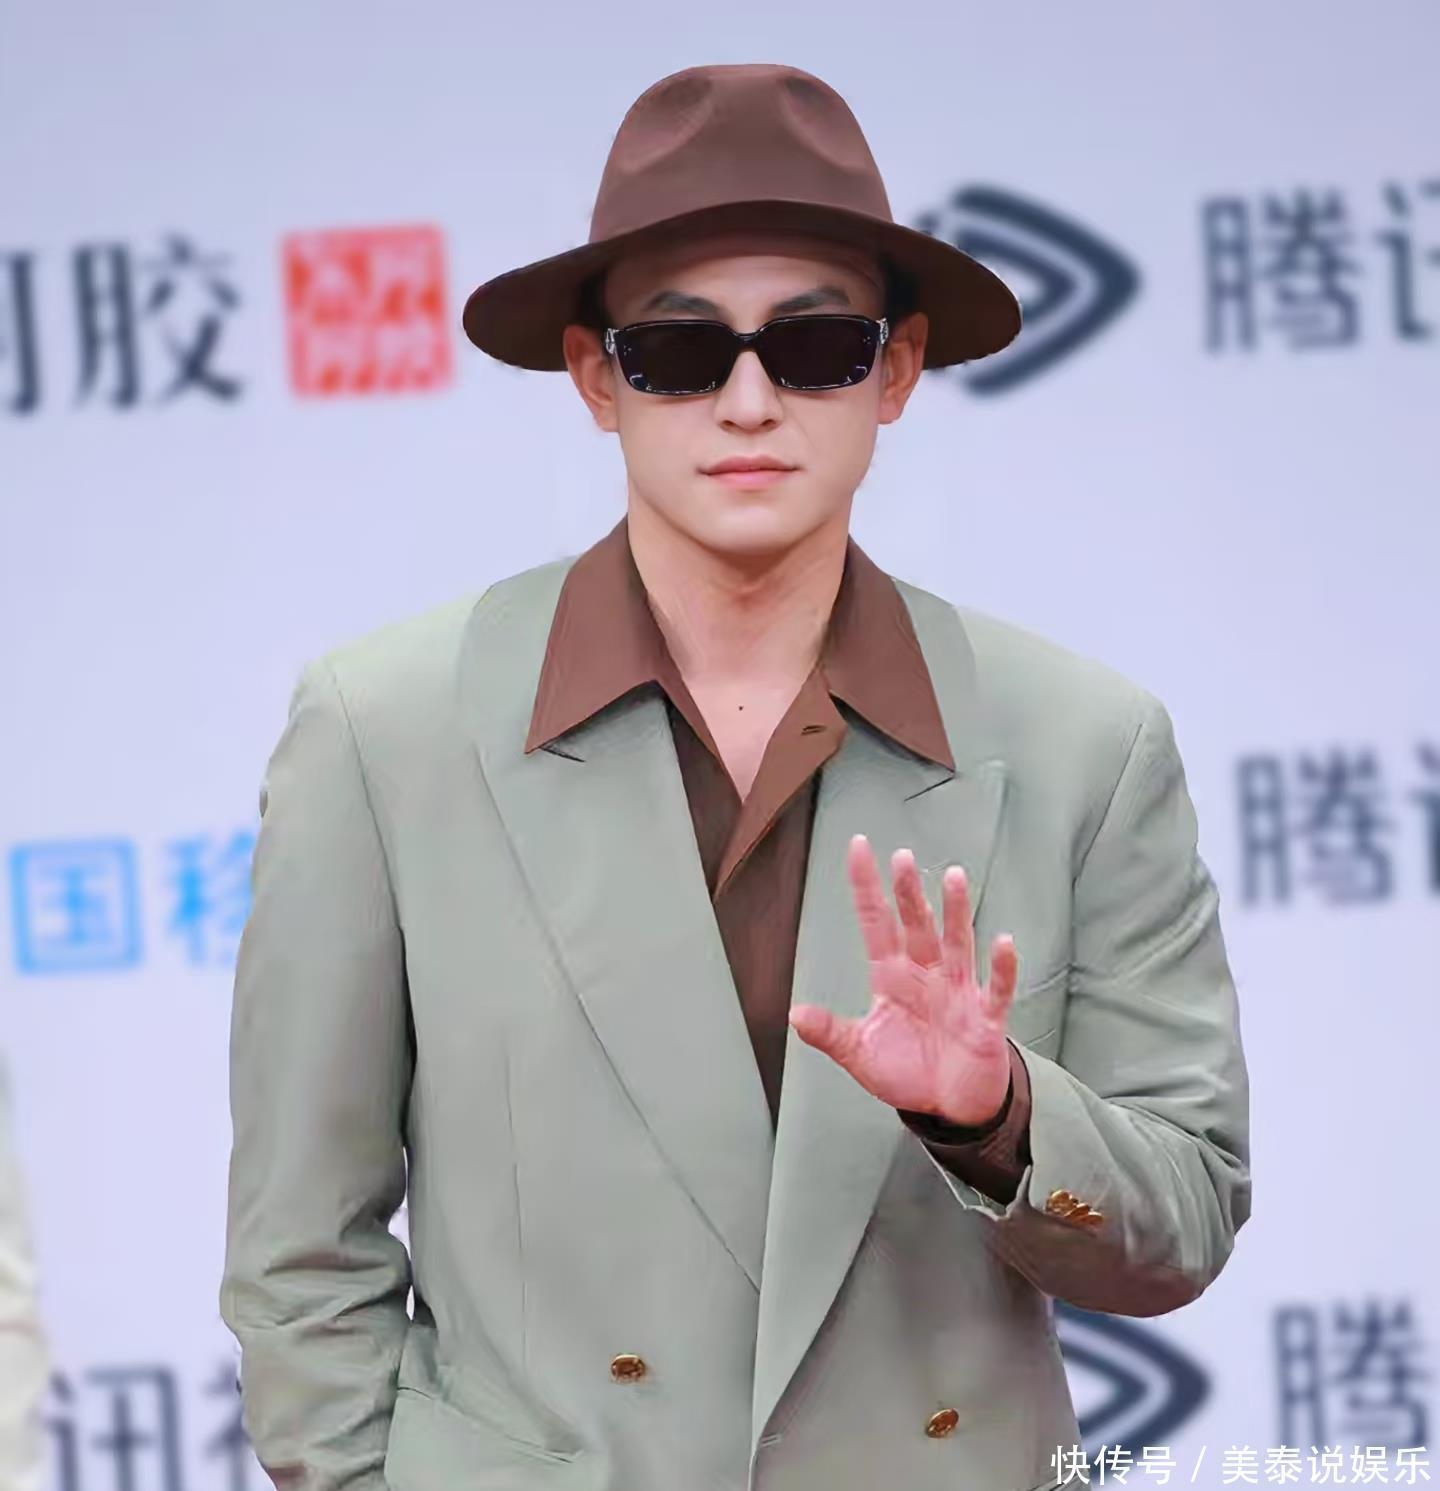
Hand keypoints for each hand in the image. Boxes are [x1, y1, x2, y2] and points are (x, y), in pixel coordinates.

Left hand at [788, 834, 1017, 1125]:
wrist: (951, 1107)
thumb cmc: (908, 1072)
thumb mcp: (860, 1054)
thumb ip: (830, 1033)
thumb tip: (793, 1014)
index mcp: (892, 977)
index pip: (876, 922)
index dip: (866, 887)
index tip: (858, 846)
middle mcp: (926, 974)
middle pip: (916, 926)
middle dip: (908, 893)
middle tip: (901, 857)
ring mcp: (958, 992)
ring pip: (957, 942)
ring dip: (955, 911)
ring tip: (953, 876)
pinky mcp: (985, 1018)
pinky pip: (995, 988)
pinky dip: (1001, 967)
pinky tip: (1003, 941)